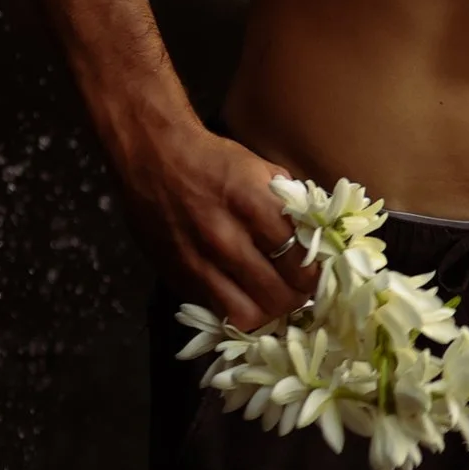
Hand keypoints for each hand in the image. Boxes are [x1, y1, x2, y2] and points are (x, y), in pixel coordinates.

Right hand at [114, 123, 313, 330]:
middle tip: (300, 290)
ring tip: (273, 300)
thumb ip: (290, 204)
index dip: (316, 274)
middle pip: (277, 293)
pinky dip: (236, 310)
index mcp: (250, 202)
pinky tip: (245, 297)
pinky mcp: (178, 275)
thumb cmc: (211, 159)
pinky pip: (216, 311)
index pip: (299, 258)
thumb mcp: (259, 168)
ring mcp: (198, 261)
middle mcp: (223, 236)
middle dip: (297, 298)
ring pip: (247, 314)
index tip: (318, 272)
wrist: (150, 155)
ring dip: (267, 313)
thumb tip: (318, 237)